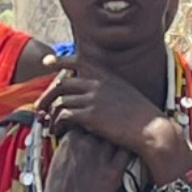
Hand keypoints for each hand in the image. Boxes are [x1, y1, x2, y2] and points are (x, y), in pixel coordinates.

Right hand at [24, 129, 134, 191]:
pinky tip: (137, 148)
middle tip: (121, 125)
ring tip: (131, 134)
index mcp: (71, 139)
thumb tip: (78, 141)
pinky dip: (133, 149)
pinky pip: (129, 153)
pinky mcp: (113, 171)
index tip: (104, 124)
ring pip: (119, 136)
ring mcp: (101, 156)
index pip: (89, 120)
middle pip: (106, 125)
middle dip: (112, 125)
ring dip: (125, 135)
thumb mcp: (58, 159)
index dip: (98, 121)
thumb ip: (70, 146)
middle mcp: (86, 142)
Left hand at [40, 57, 191, 184]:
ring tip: (47, 122)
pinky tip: (57, 130)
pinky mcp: (90, 115)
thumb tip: (100, 92)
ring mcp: (92, 98)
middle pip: (62, 83)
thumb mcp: (126, 93)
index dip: (59, 61)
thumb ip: (110, 88)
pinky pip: (64, 115)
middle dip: (47, 95)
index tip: (47, 62)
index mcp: (106, 75)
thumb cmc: (142, 116)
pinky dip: (57, 123)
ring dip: (50, 112)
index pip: (78, 61)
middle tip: (40, 106)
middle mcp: (97, 83)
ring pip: (60, 101)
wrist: (151, 128)